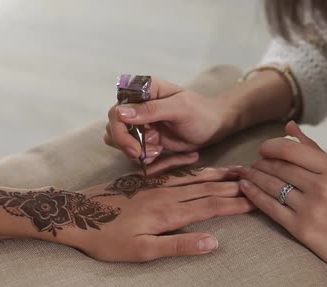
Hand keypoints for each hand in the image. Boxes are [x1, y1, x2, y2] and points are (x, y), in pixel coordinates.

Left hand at [43, 166, 252, 261]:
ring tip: (236, 170)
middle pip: (205, 189)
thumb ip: (177, 246)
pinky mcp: (142, 180)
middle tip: (257, 179)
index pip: (209, 207)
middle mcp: (164, 194)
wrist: (74, 215)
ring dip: (216, 174)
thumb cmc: (106, 239)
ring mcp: (153, 185)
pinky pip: (171, 169)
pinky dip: (188, 164)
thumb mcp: (141, 251)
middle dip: (232, 187)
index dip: (234, 204)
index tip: (256, 200)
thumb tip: (213, 243)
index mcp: (167, 212)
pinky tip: (197, 158)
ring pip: (192, 177)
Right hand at [104, 77, 234, 163]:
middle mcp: (136, 104)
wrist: (213, 128)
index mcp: (144, 90)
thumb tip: (120, 113)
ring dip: (133, 150)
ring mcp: (138, 122)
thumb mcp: (180, 109)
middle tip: (141, 154)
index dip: (119, 128)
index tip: (134, 146)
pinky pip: (130, 149)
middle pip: (113, 125)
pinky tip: (158, 153)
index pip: (117, 107)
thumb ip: (151, 110)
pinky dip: (141, 155)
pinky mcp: (143, 137)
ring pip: (117, 139)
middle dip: (125, 143)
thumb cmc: (201, 113)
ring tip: (156, 151)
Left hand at [238, 121, 326, 286]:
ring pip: (271, 186)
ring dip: (253, 177)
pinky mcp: (301, 228)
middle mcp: (322, 187)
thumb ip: (313, 150)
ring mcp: (310, 209)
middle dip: (260, 163)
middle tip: (253, 163)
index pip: (291, 150)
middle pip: (279, 168)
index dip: (270, 147)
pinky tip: (245, 188)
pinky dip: (253, 195)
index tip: (262, 149)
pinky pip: (269, 207)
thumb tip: (289, 127)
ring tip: (246, 173)